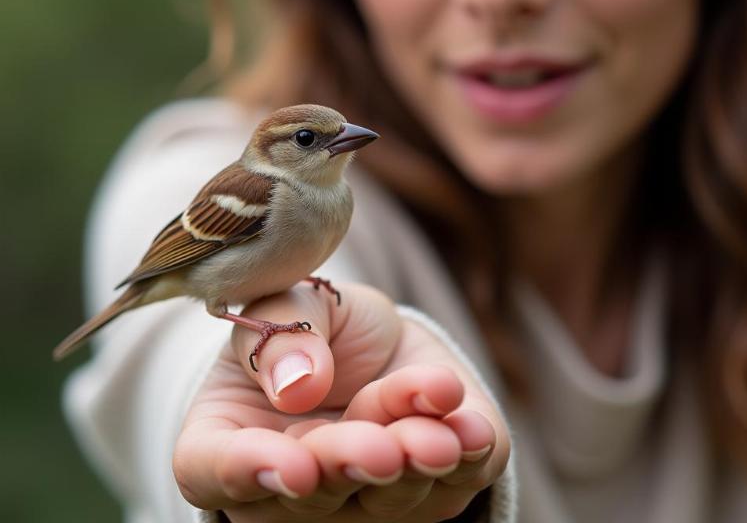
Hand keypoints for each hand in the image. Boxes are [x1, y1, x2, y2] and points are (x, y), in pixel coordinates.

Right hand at [173, 282, 510, 520]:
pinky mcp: (430, 491)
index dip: (245, 472)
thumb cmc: (316, 325)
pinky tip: (474, 431)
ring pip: (385, 499)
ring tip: (441, 435)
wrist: (381, 341)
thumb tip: (298, 383)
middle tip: (382, 448)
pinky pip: (450, 489)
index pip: (214, 470)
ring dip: (413, 465)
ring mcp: (361, 500)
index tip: (292, 463)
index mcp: (233, 435)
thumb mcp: (291, 304)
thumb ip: (283, 334)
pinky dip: (466, 461)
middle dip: (350, 464)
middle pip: (310, 496)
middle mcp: (291, 485)